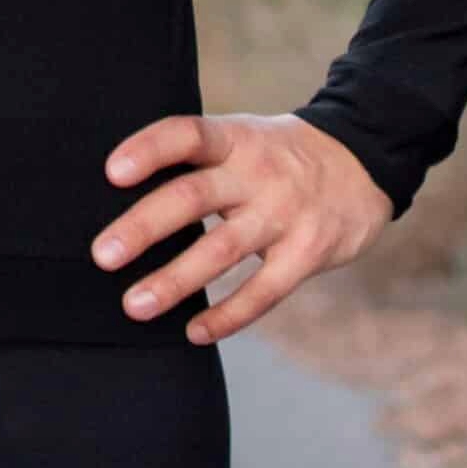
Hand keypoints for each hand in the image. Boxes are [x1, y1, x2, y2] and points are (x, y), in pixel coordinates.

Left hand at [88, 111, 393, 345]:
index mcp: (235, 138)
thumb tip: (117, 197)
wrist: (364, 160)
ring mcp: (285, 213)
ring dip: (174, 281)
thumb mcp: (242, 138)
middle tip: (102, 255)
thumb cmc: (277, 156)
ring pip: (221, 250)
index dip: (149, 149)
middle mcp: (257, 173)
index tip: (111, 172)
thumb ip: (196, 161)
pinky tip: (194, 333)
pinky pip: (263, 290)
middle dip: (144, 227)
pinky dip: (228, 315)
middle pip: (193, 197)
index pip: (187, 134)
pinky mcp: (307, 252)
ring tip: (134, 305)